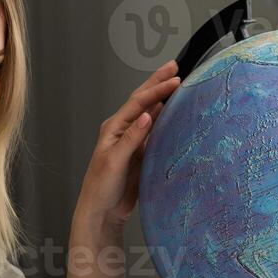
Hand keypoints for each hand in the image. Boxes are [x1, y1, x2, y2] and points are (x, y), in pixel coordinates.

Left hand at [76, 60, 181, 228]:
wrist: (102, 211)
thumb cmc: (101, 187)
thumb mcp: (115, 161)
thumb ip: (132, 138)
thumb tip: (147, 115)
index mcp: (114, 127)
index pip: (138, 102)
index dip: (156, 90)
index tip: (175, 79)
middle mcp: (124, 130)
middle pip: (142, 100)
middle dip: (157, 82)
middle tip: (174, 66)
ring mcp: (133, 141)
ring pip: (150, 113)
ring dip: (162, 97)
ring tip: (176, 82)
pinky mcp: (141, 153)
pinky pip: (156, 131)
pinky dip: (165, 118)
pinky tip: (174, 111)